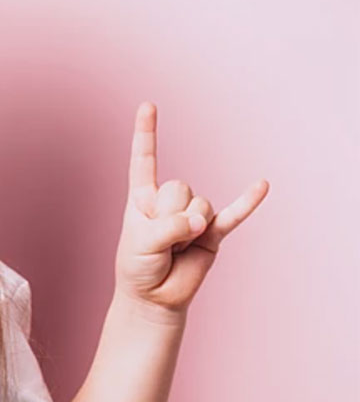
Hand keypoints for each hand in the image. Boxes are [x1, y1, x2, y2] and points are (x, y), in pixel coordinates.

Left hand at [114, 101, 268, 318]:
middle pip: (178, 187)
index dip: (146, 133)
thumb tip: (200, 221)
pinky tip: (263, 185)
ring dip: (187, 230)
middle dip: (168, 215)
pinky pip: (233, 215)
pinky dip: (247, 202)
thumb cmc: (138, 266)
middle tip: (160, 239)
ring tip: (176, 248)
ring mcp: (193, 215)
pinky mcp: (213, 233)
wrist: (154, 297)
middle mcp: (169, 200)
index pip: (144, 159)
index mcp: (143, 196)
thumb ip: (168, 227)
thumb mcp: (141, 243)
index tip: (147, 105)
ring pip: (199, 205)